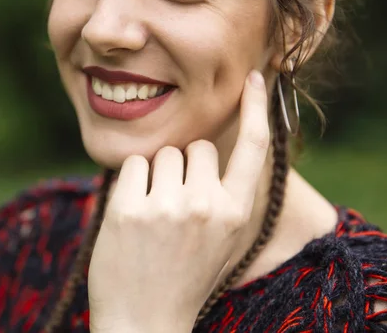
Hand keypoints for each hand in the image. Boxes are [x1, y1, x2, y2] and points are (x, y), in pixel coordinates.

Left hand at [88, 71, 269, 332]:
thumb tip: (215, 149)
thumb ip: (225, 197)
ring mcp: (168, 206)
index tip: (255, 78)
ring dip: (156, 176)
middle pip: (199, 147)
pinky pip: (132, 165)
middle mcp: (208, 206)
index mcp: (237, 214)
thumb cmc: (183, 277)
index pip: (256, 149)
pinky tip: (132, 218)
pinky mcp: (130, 208)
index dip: (256, 109)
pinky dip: (130, 184)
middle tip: (175, 207)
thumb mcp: (222, 241)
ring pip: (163, 154)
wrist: (145, 321)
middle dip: (186, 166)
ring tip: (154, 217)